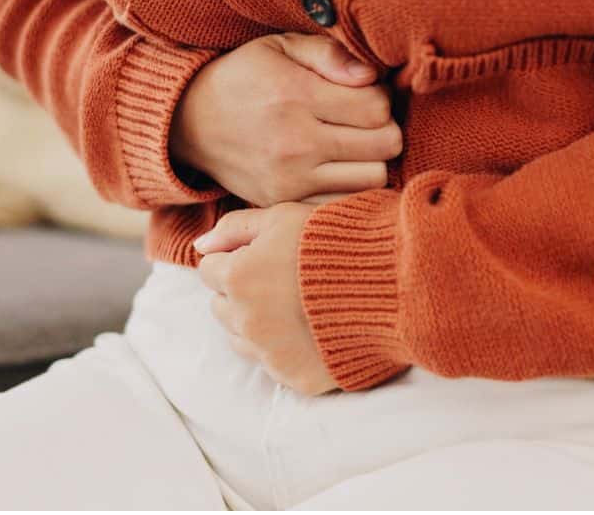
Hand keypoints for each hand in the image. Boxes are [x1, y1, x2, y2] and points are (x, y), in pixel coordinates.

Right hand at [171, 33, 402, 206]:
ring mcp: (289, 179)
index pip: (377, 107)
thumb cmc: (243, 77)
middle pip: (384, 145)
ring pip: (372, 179)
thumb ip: (328, 54)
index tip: (365, 93)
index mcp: (295, 96)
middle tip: (364, 121)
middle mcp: (294, 142)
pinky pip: (343, 202)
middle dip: (384, 129)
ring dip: (372, 160)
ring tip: (353, 145)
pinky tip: (337, 168)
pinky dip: (349, 187)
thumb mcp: (279, 47)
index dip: (382, 97)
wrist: (188, 123)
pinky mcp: (283, 202)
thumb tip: (371, 76)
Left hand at [195, 202, 336, 395]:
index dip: (235, 259)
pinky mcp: (296, 377)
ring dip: (257, 323)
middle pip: (220, 307)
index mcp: (238, 277)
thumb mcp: (285, 216)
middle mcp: (246, 321)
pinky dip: (285, 348)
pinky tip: (312, 329)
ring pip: (241, 339)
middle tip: (280, 279)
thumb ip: (236, 227)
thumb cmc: (339, 240)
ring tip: (296, 304)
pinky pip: (274, 364)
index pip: (209, 271)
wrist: (393, 282)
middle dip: (240, 293)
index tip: (264, 255)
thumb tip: (200, 244)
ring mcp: (271, 354)